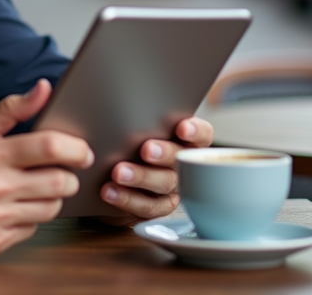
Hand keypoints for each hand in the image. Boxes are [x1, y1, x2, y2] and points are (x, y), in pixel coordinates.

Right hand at [0, 79, 94, 256]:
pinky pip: (33, 229)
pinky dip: (31, 218)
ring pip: (51, 208)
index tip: (83, 150)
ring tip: (35, 189)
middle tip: (62, 172)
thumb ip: (11, 108)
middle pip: (60, 182)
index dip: (76, 148)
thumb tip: (43, 88)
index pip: (50, 147)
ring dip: (52, 198)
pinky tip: (15, 208)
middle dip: (69, 176)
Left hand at [98, 117, 213, 224]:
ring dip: (141, 177)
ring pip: (164, 183)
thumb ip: (136, 119)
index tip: (182, 128)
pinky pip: (147, 205)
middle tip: (146, 149)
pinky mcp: (157, 206)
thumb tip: (117, 105)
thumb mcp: (132, 127)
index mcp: (185, 139)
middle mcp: (184, 164)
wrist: (109, 176)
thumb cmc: (126, 142)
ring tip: (118, 172)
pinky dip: (127, 198)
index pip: (202, 134)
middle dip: (164, 154)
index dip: (195, 131)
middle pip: (182, 160)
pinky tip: (110, 191)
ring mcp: (172, 187)